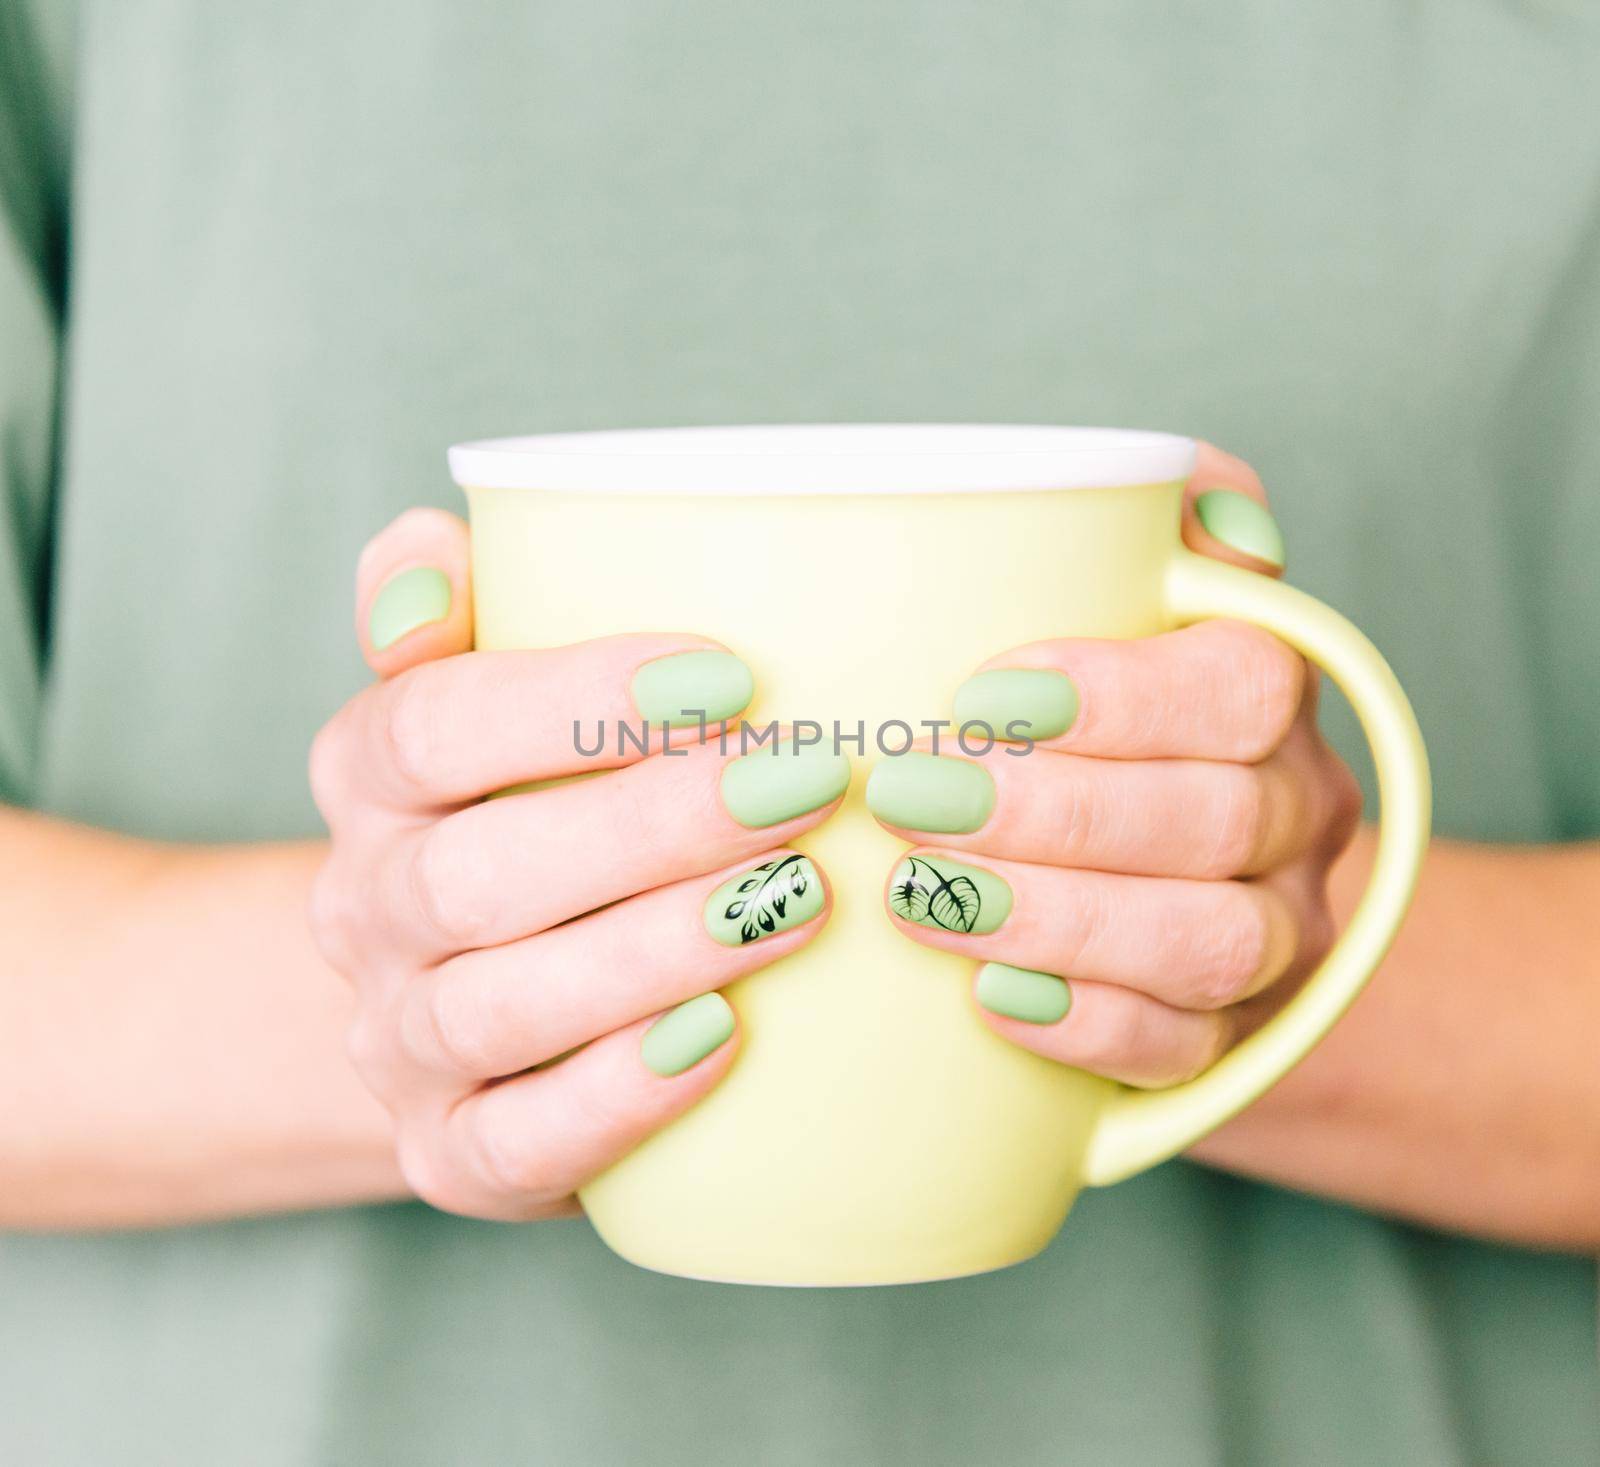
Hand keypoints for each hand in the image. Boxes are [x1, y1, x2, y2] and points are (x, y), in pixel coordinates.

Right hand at [309, 509, 845, 1218]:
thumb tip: (428, 549)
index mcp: (366, 772)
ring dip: (658, 951)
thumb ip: (459, 609)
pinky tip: (727, 1038)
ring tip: (799, 900)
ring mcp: (397, 1041)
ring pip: (503, 1006)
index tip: (730, 676)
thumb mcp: (486, 696)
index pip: (434, 726)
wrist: (466, 990)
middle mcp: (363, 908)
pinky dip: (623, 1095)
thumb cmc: (524, 806)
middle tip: (806, 785)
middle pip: (478, 874)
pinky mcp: (448, 1150)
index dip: (575, 701)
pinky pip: (518, 1142)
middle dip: (652, 828)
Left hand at [868, 444, 1361, 1086]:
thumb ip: (1147, 530)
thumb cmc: (1090, 711)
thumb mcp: (1120, 602)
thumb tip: (1209, 516)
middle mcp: (1298, 812)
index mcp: (1272, 694)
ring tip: (922, 896)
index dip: (1117, 698)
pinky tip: (989, 996)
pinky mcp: (1235, 1037)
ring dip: (1057, 919)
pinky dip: (1088, 1026)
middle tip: (908, 799)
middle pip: (1213, 822)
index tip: (978, 699)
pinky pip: (1186, 1050)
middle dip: (1049, 816)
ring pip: (1209, 944)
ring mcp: (1279, 934)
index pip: (1237, 688)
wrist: (1150, 866)